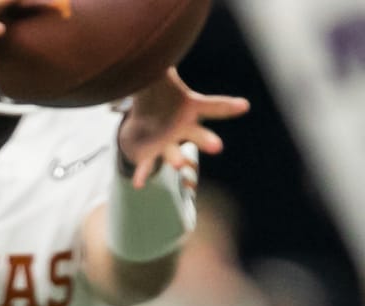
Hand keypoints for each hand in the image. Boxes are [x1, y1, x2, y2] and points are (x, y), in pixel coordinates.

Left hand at [118, 68, 248, 186]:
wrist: (144, 124)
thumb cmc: (161, 100)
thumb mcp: (164, 80)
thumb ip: (164, 68)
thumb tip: (165, 45)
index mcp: (191, 110)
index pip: (213, 107)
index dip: (228, 106)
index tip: (244, 106)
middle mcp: (184, 130)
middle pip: (198, 135)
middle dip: (206, 141)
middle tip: (217, 146)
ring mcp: (168, 145)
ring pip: (174, 153)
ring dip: (177, 159)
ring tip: (180, 164)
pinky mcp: (150, 156)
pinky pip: (147, 166)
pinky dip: (144, 174)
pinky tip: (138, 183)